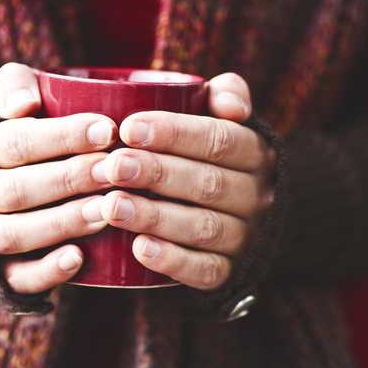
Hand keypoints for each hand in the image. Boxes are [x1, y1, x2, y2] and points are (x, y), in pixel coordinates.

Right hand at [0, 63, 116, 293]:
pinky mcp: (5, 269)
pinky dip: (46, 271)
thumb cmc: (28, 131)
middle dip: (67, 179)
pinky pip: (16, 278)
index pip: (15, 141)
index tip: (107, 129)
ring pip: (12, 234)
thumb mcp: (17, 97)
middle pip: (14, 190)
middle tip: (113, 171)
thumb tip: (21, 104)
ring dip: (61, 223)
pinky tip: (79, 258)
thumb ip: (14, 85)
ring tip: (105, 211)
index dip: (61, 137)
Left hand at [100, 73, 275, 290]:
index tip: (129, 127)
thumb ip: (227, 95)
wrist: (243, 217)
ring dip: (155, 217)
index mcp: (255, 154)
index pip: (219, 140)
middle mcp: (256, 197)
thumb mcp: (228, 121)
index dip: (174, 133)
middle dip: (157, 173)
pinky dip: (172, 261)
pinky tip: (138, 248)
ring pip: (202, 228)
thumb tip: (229, 104)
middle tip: (112, 166)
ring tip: (112, 206)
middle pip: (207, 184)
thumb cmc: (216, 158)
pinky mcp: (228, 272)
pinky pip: (205, 270)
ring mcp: (244, 237)